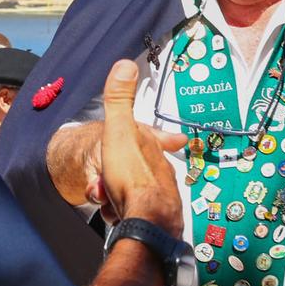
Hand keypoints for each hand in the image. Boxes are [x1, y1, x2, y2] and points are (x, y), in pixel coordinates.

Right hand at [45, 62, 185, 228]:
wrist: (144, 221)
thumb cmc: (132, 175)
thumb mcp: (119, 130)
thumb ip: (119, 99)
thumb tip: (125, 63)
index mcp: (151, 149)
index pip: (160, 139)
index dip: (167, 138)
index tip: (178, 138)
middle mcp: (160, 173)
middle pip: (138, 170)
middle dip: (119, 175)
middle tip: (106, 180)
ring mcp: (158, 197)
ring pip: (133, 193)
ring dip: (116, 197)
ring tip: (108, 197)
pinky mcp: (153, 220)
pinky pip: (132, 214)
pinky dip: (121, 214)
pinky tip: (115, 214)